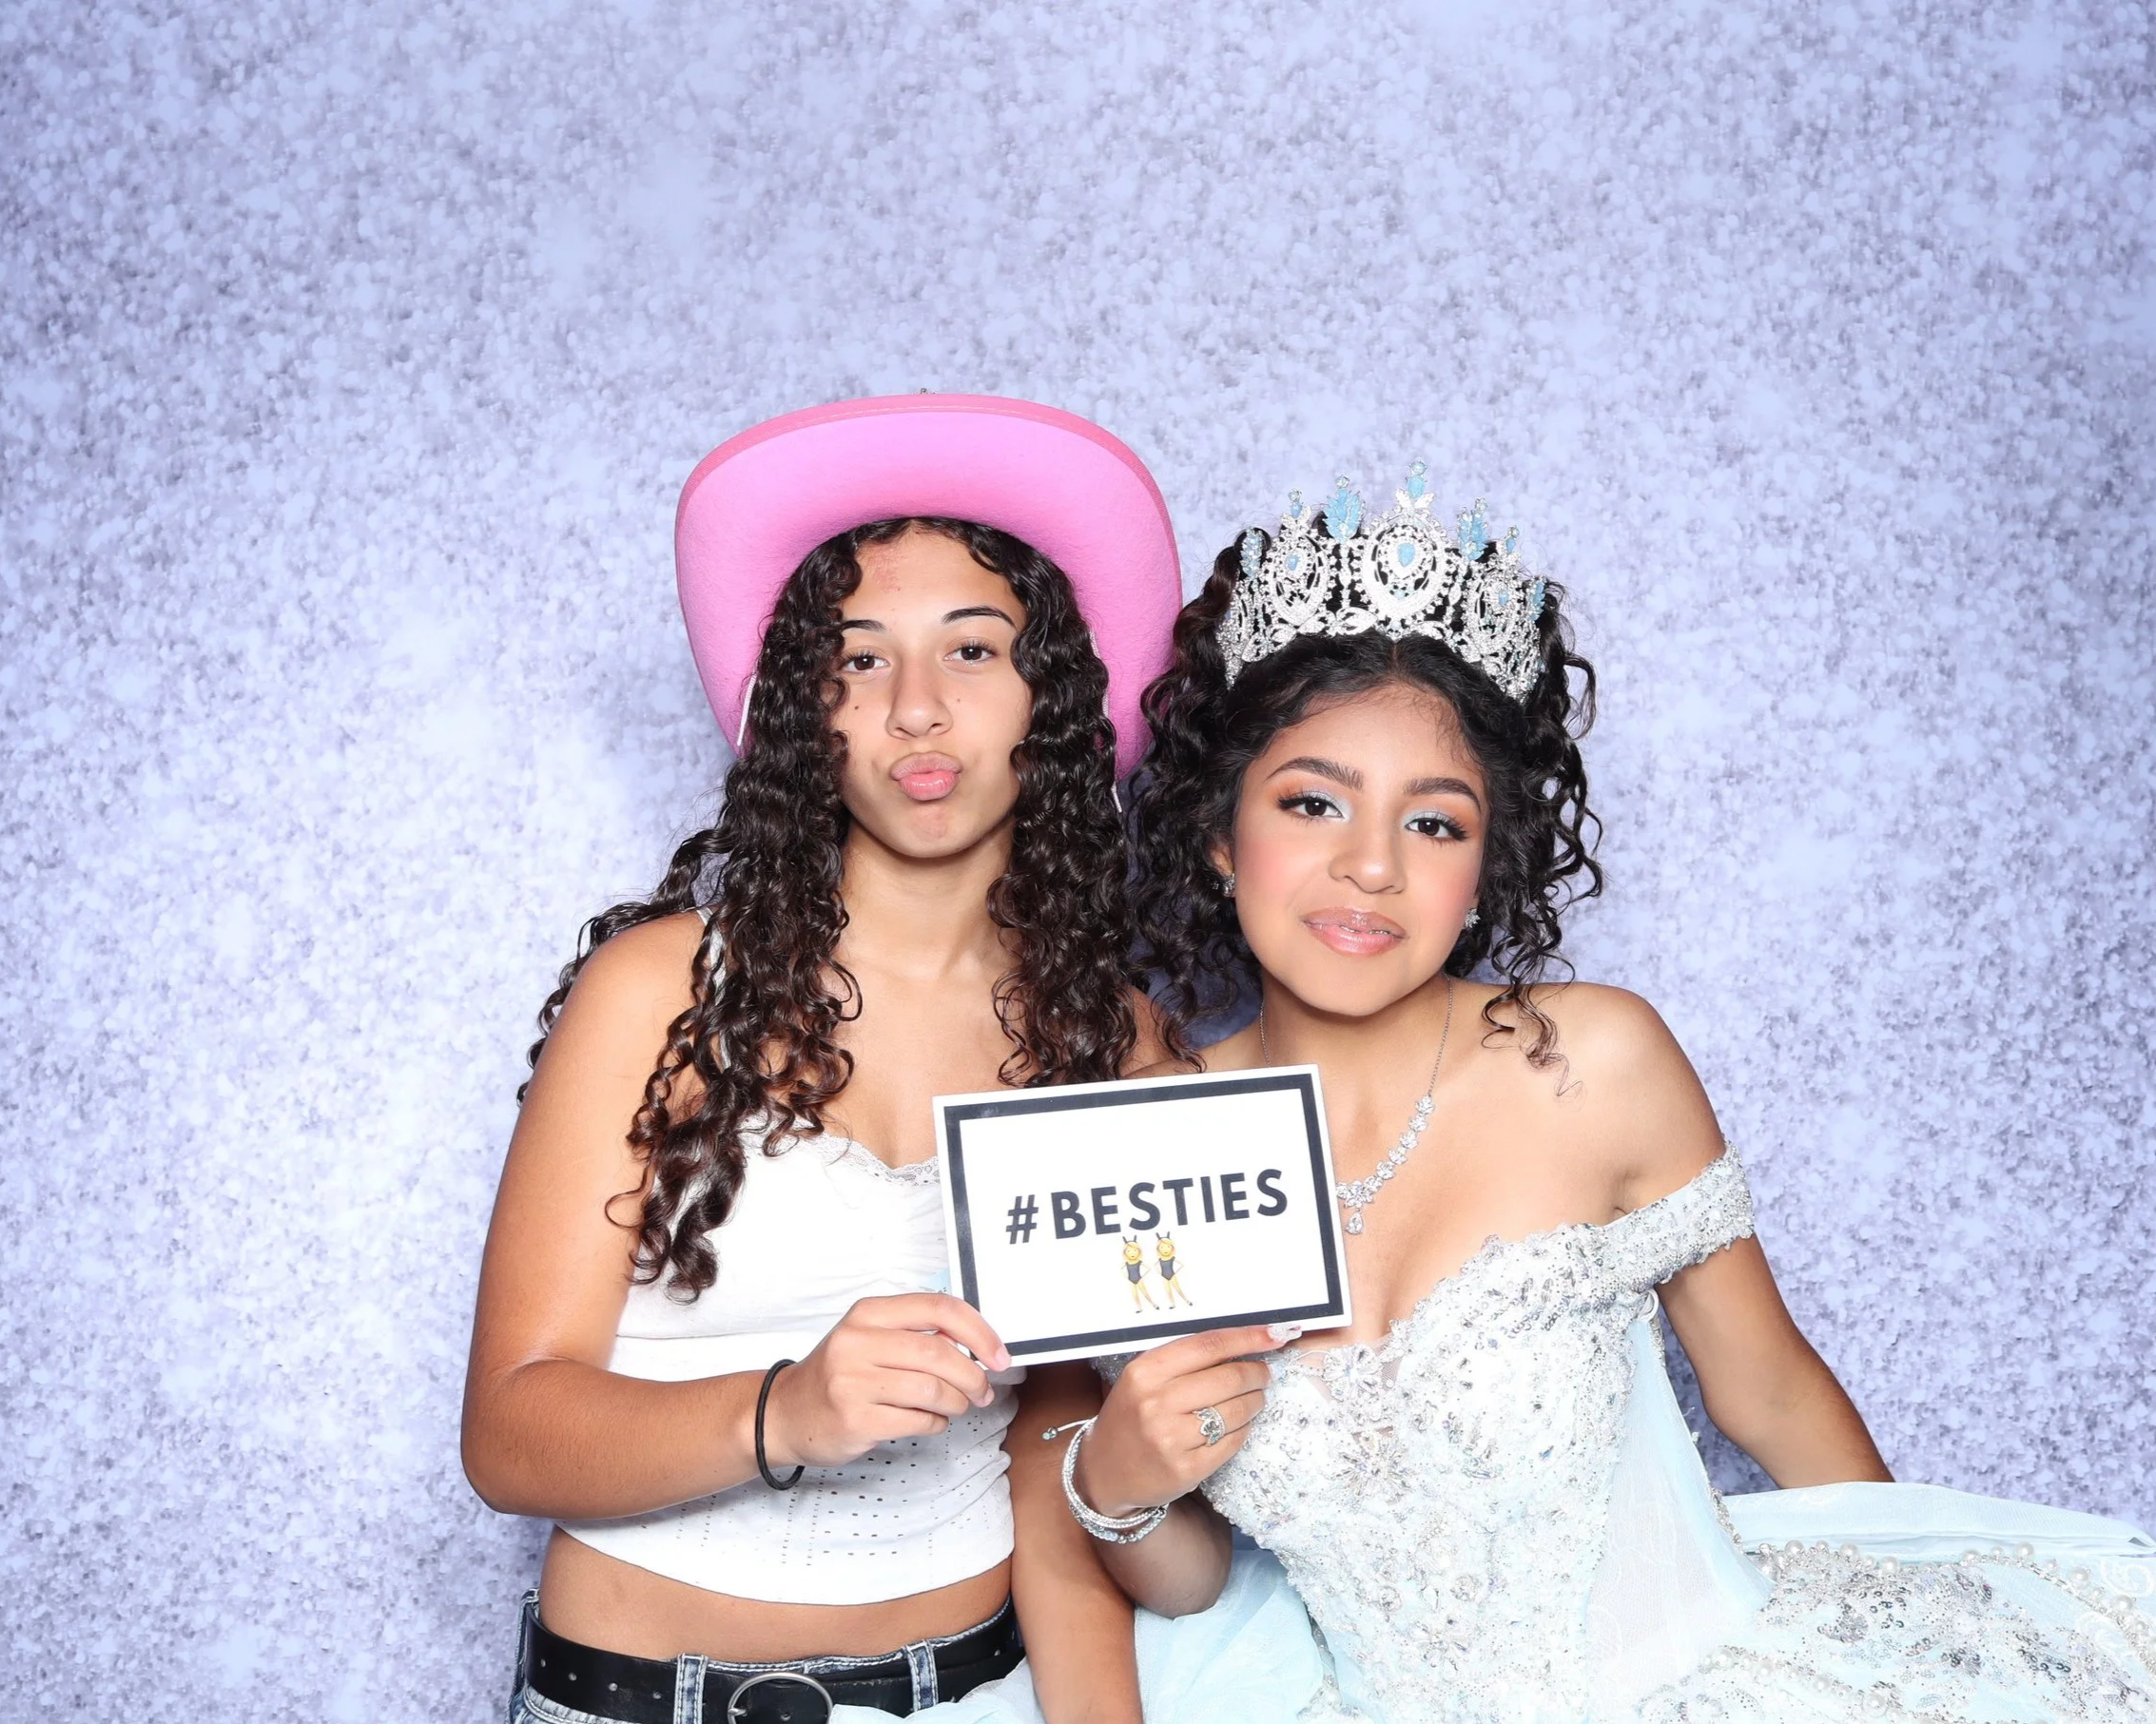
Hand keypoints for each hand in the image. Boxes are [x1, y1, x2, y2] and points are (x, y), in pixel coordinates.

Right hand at [763, 1294, 1011, 1468]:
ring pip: (932, 1390)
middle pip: (939, 1354)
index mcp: (868, 1313)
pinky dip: (935, 1423)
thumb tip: (977, 1344)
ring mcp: (852, 1382)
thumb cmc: (839, 1374)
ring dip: (957, 1403)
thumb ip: (916, 1333)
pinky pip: (917, 1421)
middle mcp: (857, 1342)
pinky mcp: (855, 1419)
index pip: (938, 1308)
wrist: (785, 1413)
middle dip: (974, 1377)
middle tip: (983, 1391)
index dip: (979, 1332)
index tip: (999, 1355)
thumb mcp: (870, 1337)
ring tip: (957, 1406)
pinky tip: (929, 1420)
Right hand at [1074, 1324, 1287, 1516]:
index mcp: (1146, 1371)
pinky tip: (1238, 1425)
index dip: (1247, 1338)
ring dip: (1255, 1402)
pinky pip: (1232, 1442)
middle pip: (1228, 1377)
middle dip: (1256, 1373)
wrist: (1106, 1471)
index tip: (1274, 1334)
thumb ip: (1184, 1361)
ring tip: (1254, 1398)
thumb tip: (1242, 1344)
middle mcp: (1157, 1403)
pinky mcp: (1186, 1470)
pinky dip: (1243, 1430)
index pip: (1208, 1345)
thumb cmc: (1131, 1416)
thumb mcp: (1143, 1379)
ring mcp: (1171, 1439)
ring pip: (1236, 1411)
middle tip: (1263, 1374)